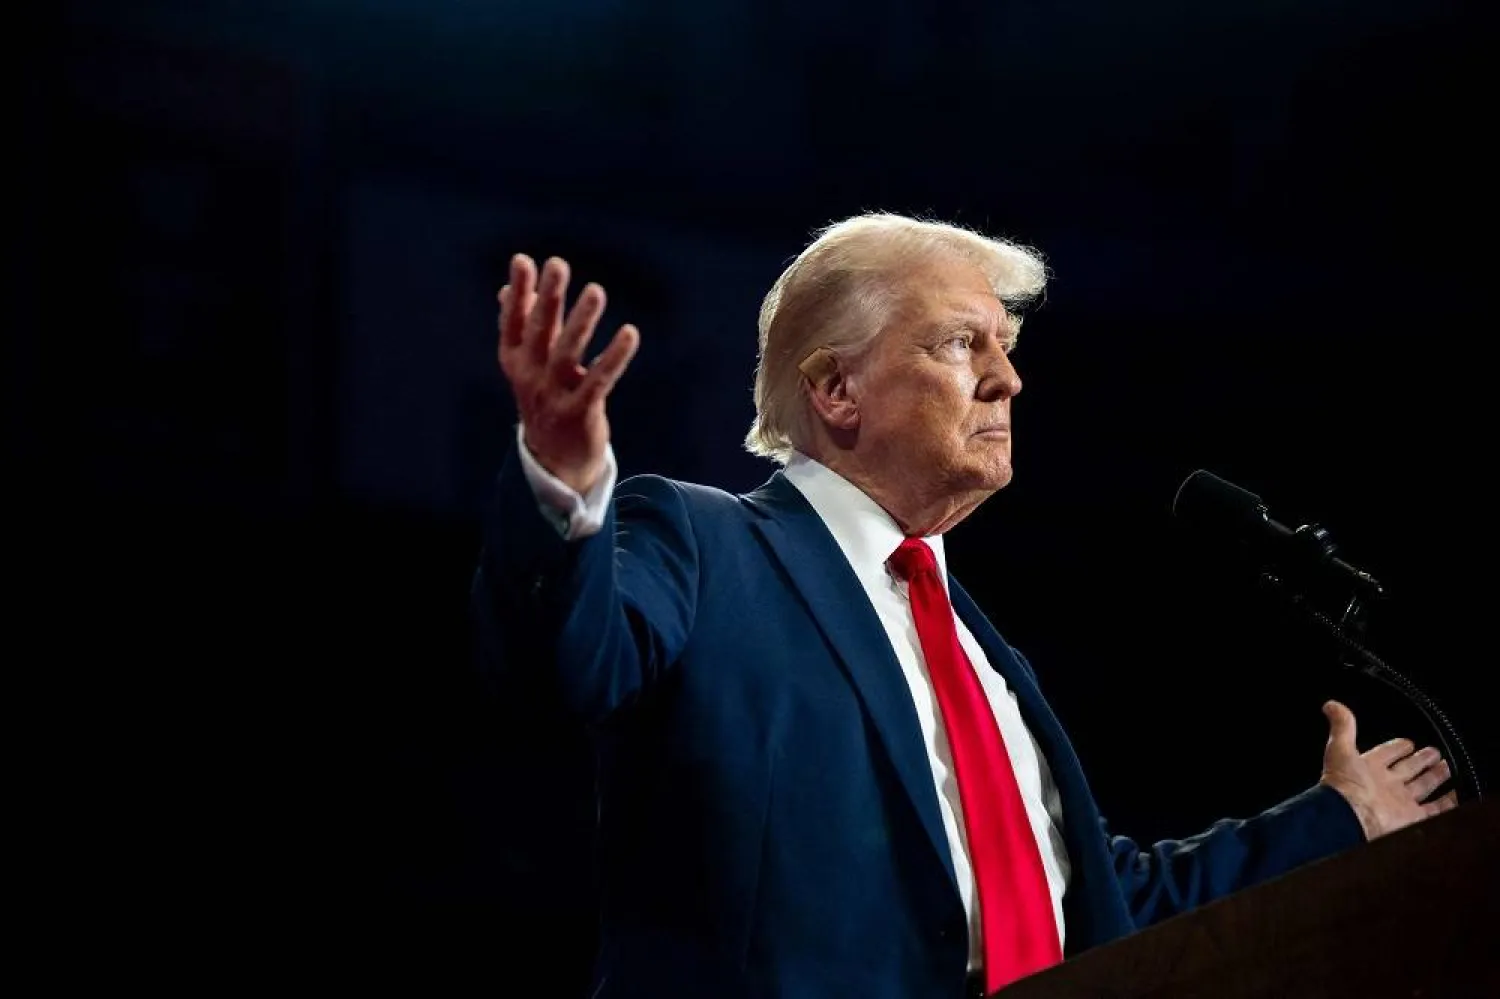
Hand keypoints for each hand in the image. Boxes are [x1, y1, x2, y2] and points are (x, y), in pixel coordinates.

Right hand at [497, 254, 639, 493]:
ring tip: (595, 291)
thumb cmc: (545, 400)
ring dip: (581, 321)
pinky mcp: (580, 413)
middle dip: (549, 296)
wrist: (554, 460)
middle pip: (539, 331)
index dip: (519, 292)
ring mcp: (553, 396)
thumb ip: (523, 326)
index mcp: (515, 361)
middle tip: (558, 264)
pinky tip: (629, 333)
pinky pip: (599, 380)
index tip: (523, 260)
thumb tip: (507, 289)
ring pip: (567, 352)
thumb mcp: (530, 365)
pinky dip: (614, 356)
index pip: (514, 321)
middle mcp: (530, 377)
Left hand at [1318, 699, 1457, 840]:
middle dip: (1420, 760)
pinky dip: (1447, 803)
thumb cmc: (1343, 784)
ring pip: (1422, 786)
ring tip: (1447, 767)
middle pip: (1408, 769)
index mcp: (1368, 768)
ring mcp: (1399, 802)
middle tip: (1435, 752)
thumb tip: (1332, 705)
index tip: (1408, 742)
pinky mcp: (1412, 818)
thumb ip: (1342, 726)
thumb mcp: (1340, 748)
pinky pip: (1434, 810)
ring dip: (1435, 777)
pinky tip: (1456, 795)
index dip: (1397, 747)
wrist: (1350, 817)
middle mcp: (1385, 785)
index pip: (1386, 753)